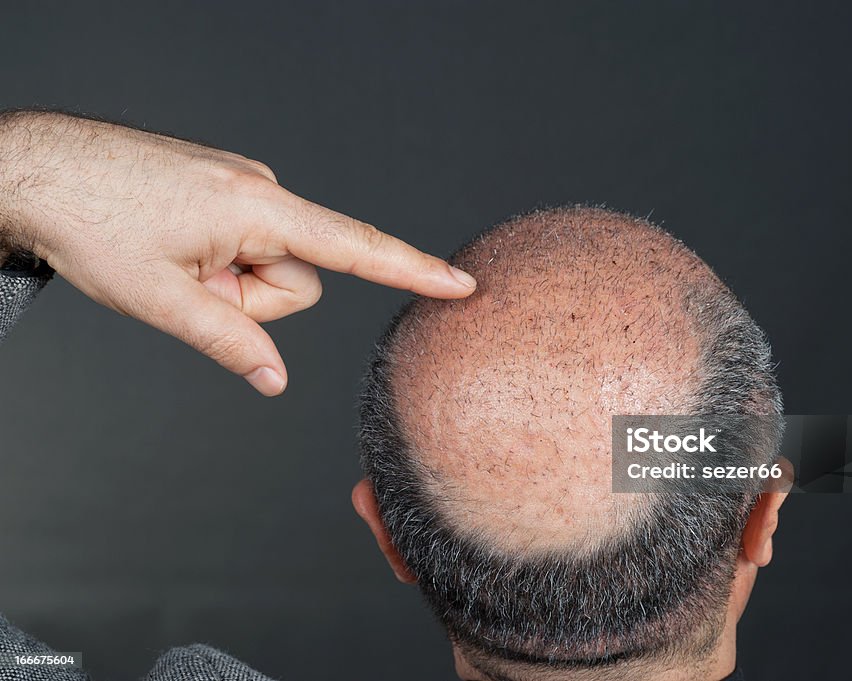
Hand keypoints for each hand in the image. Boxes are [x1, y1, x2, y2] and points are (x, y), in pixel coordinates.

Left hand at [0, 111, 475, 394]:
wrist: (35, 167)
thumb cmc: (91, 222)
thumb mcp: (161, 299)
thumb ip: (230, 342)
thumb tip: (277, 382)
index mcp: (256, 207)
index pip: (353, 246)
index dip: (411, 269)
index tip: (460, 282)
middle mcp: (260, 188)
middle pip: (294, 278)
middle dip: (249, 298)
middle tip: (188, 285)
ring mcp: (242, 185)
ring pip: (266, 263)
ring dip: (227, 280)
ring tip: (174, 261)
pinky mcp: (224, 187)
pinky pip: (244, 240)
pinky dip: (217, 258)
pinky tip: (173, 243)